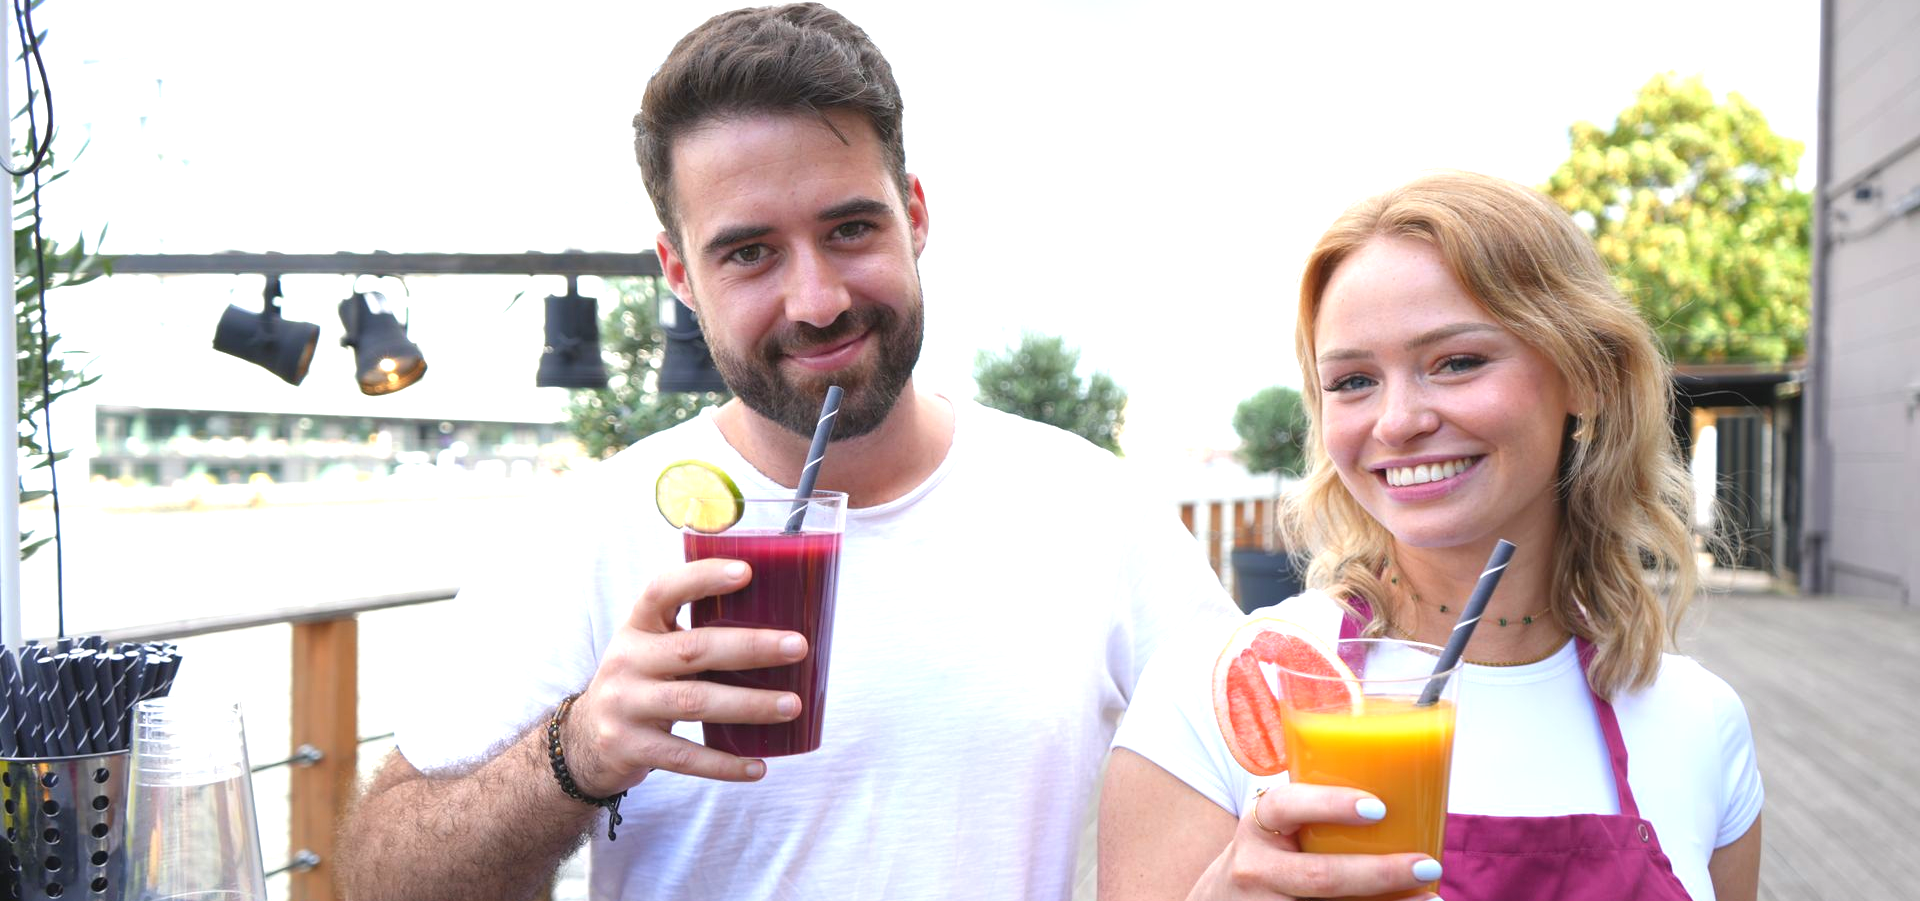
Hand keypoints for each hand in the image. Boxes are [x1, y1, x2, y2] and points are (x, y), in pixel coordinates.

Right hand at [562, 558, 808, 792]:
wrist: (584, 740)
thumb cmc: (642, 683)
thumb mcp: (652, 649)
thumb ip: (695, 636)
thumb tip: (779, 628)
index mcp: (636, 627)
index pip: (662, 590)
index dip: (702, 578)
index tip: (747, 572)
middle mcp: (626, 661)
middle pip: (693, 649)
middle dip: (750, 647)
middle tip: (798, 647)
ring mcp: (625, 706)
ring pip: (695, 702)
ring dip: (749, 704)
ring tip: (792, 704)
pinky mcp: (630, 747)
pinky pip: (685, 757)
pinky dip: (724, 764)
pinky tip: (759, 766)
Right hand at [1191, 782, 1441, 899]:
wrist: (1221, 899)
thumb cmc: (1272, 852)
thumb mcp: (1278, 825)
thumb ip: (1317, 810)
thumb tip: (1407, 787)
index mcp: (1258, 824)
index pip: (1287, 806)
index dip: (1331, 805)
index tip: (1379, 808)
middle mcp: (1256, 868)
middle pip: (1321, 876)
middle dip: (1379, 873)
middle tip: (1427, 866)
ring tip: (1429, 898)